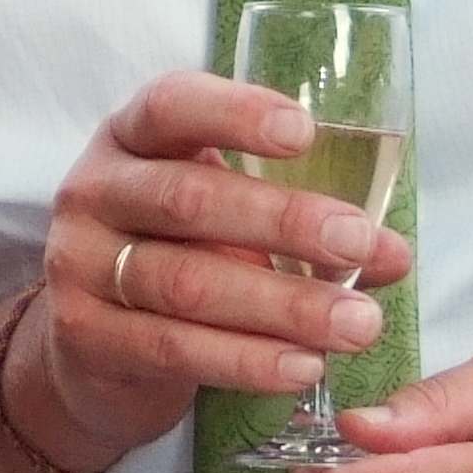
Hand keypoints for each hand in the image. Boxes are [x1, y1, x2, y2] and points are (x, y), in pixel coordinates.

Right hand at [12, 72, 418, 469]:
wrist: (93, 351)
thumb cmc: (179, 258)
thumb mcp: (229, 223)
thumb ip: (305, 226)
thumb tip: (393, 253)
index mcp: (133, 138)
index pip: (172, 105)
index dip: (236, 113)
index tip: (306, 133)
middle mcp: (96, 190)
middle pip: (189, 199)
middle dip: (284, 221)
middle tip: (359, 242)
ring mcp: (79, 263)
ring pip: (186, 283)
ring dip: (282, 306)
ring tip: (356, 324)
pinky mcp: (83, 335)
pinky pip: (173, 347)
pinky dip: (245, 360)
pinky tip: (303, 367)